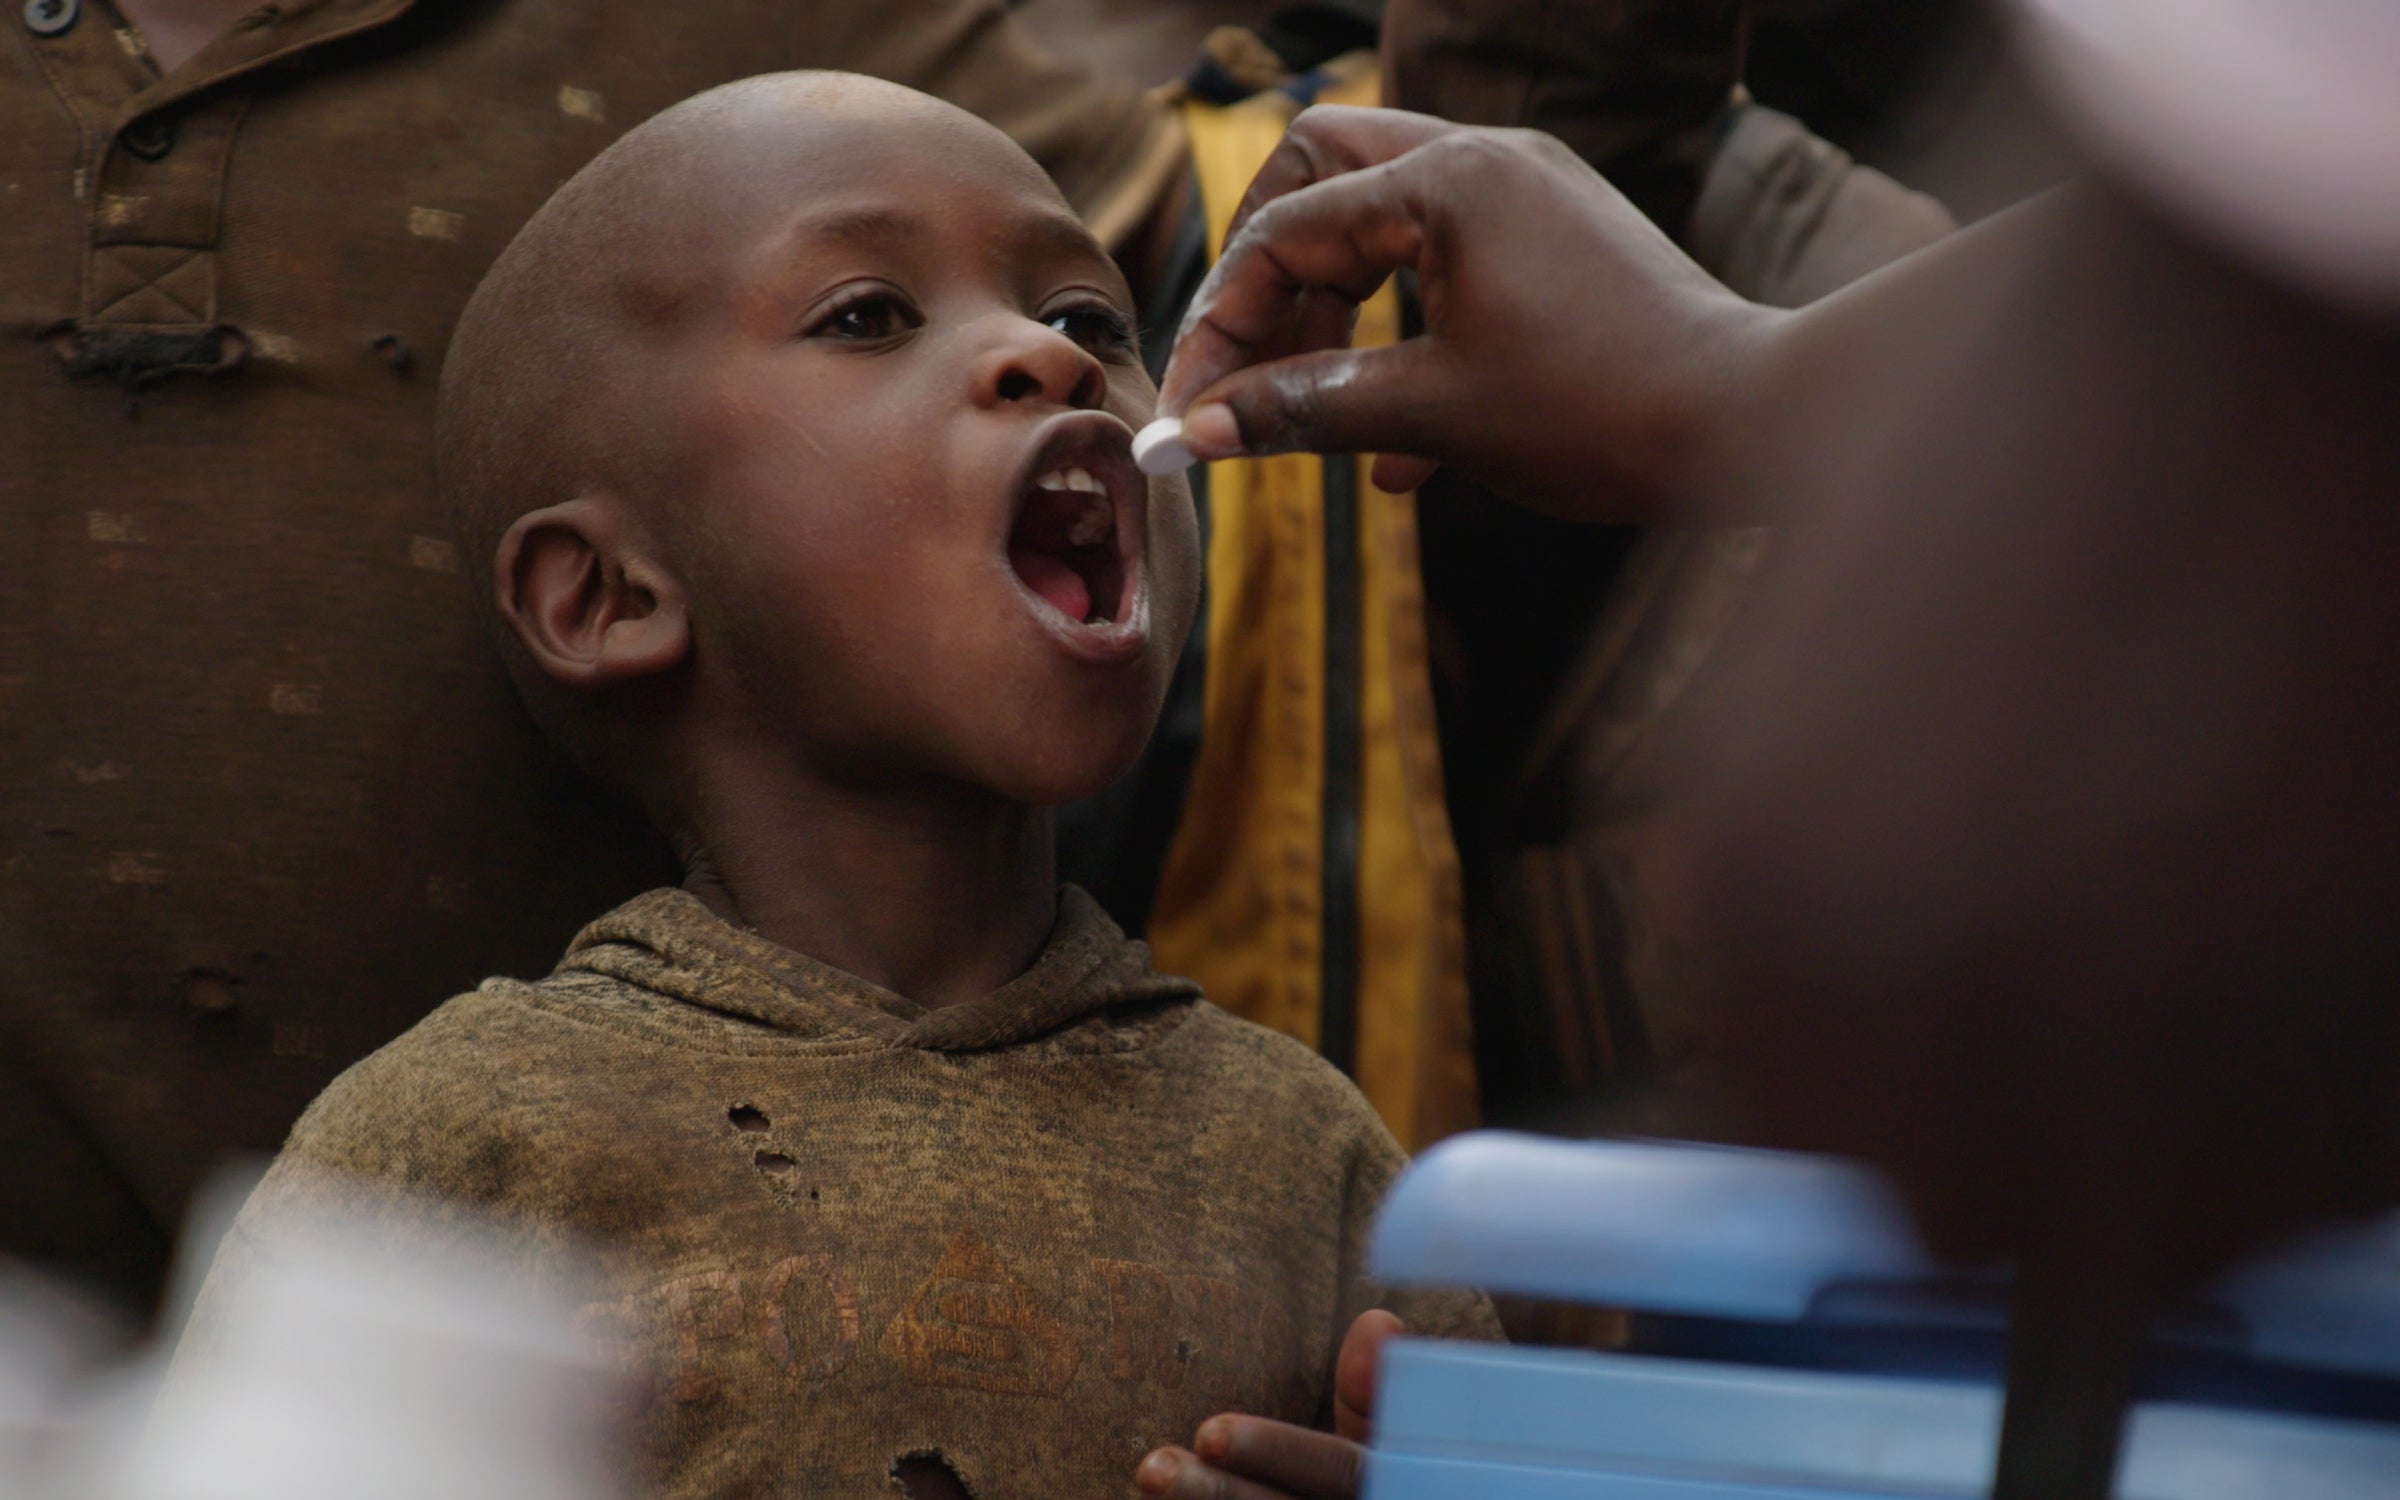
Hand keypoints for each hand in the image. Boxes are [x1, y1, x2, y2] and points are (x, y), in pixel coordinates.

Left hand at [1133, 1309, 1400, 1499]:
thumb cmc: (1378, 1488)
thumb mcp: (1387, 1449)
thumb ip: (1372, 1396)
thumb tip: (1377, 1318)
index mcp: (1383, 1487)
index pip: (1334, 1471)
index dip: (1275, 1450)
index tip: (1209, 1431)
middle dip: (1216, 1496)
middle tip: (1150, 1469)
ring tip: (1146, 1480)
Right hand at [1156, 105, 1770, 521]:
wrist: (1759, 425)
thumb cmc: (1602, 410)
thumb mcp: (1434, 416)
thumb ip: (1305, 410)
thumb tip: (1201, 430)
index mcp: (1448, 182)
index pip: (1287, 232)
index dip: (1223, 324)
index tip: (1192, 408)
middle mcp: (1487, 160)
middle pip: (1323, 175)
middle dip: (1268, 274)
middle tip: (1242, 362)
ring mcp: (1530, 195)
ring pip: (1384, 223)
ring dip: (1334, 311)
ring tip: (1308, 407)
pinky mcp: (1560, 243)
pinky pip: (1448, 267)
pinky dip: (1405, 336)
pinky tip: (1397, 461)